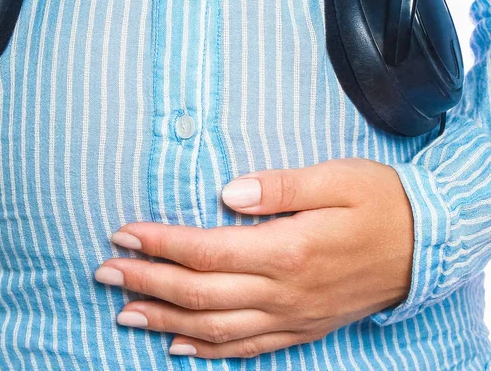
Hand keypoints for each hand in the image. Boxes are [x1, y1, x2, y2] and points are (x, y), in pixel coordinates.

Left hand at [94, 158, 414, 358]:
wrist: (425, 246)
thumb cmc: (379, 203)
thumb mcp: (334, 178)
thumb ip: (278, 186)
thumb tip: (227, 193)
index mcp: (289, 249)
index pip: (205, 250)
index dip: (159, 243)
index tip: (124, 234)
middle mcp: (284, 291)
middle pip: (199, 292)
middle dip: (146, 282)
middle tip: (104, 272)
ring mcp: (292, 316)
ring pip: (214, 328)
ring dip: (164, 320)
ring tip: (124, 312)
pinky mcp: (301, 328)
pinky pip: (247, 349)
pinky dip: (207, 350)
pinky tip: (177, 346)